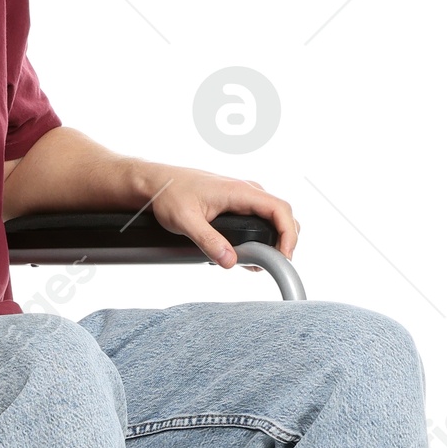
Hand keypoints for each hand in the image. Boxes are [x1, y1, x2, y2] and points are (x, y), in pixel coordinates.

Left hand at [142, 165, 298, 264]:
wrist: (158, 182)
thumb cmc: (169, 194)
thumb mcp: (185, 220)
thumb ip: (208, 241)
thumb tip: (230, 261)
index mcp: (239, 191)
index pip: (280, 209)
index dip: (288, 234)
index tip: (285, 256)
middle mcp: (246, 191)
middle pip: (282, 214)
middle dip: (285, 240)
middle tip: (275, 264)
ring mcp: (243, 198)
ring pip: (273, 217)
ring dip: (274, 239)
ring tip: (262, 262)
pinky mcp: (237, 204)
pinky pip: (260, 219)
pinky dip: (263, 236)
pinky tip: (252, 254)